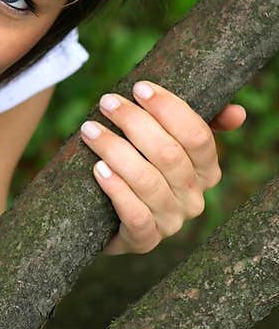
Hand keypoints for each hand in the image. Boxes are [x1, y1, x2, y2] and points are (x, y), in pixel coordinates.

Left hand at [78, 80, 246, 255]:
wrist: (106, 217)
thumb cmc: (140, 167)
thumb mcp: (166, 143)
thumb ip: (197, 123)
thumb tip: (237, 113)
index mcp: (206, 170)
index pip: (197, 136)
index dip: (169, 109)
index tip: (139, 88)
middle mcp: (194, 198)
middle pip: (169, 154)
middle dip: (134, 123)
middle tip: (107, 103)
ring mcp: (170, 221)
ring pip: (148, 182)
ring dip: (116, 151)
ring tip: (91, 130)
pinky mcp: (144, 240)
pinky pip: (135, 214)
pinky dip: (116, 189)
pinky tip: (98, 169)